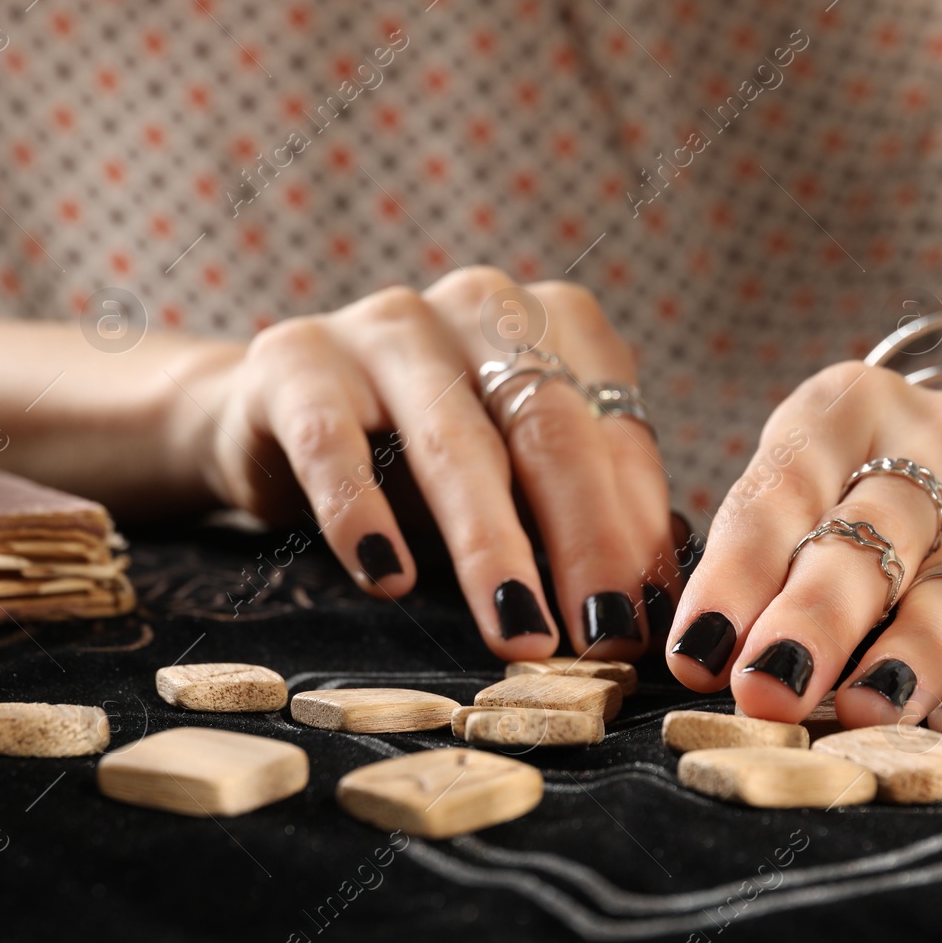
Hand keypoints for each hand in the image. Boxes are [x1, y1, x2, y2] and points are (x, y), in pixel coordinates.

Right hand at [188, 267, 672, 660]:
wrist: (278, 411)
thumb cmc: (423, 455)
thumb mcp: (515, 477)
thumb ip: (584, 517)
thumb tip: (663, 600)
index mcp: (556, 324)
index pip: (613, 433)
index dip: (638, 531)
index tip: (652, 622)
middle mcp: (482, 305)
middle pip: (549, 430)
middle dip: (584, 543)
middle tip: (603, 637)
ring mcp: (388, 325)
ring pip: (454, 441)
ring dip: (492, 548)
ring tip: (519, 632)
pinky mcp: (296, 360)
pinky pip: (334, 441)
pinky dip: (363, 513)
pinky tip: (388, 578)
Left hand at [666, 362, 941, 742]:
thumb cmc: (875, 499)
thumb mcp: (808, 491)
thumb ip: (760, 563)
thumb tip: (706, 661)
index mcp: (853, 408)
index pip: (785, 488)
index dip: (737, 574)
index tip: (697, 654)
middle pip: (876, 535)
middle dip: (817, 619)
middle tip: (769, 690)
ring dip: (910, 656)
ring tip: (862, 712)